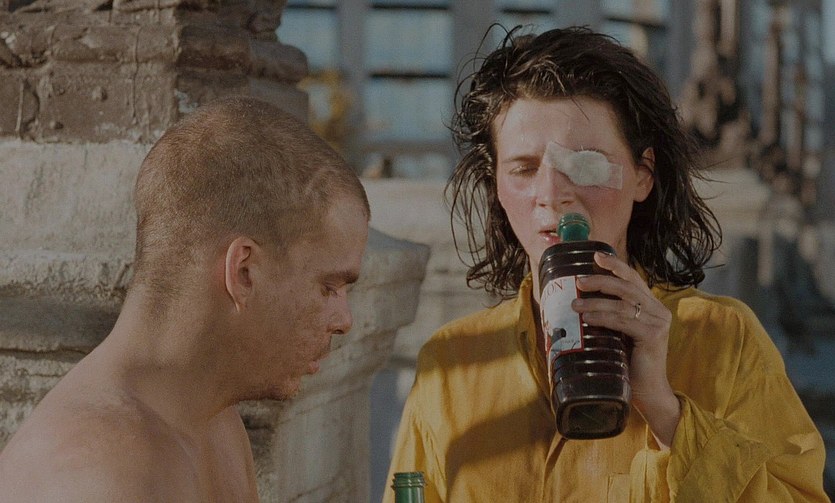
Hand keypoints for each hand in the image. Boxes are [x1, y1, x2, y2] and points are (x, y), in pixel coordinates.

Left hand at [572, 252, 679, 447]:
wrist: (649, 392)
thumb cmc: (629, 364)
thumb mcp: (618, 334)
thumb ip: (609, 317)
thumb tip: (577, 303)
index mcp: (651, 306)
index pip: (632, 279)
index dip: (615, 266)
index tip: (596, 256)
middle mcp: (658, 310)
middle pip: (627, 286)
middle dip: (601, 280)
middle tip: (579, 281)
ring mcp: (658, 323)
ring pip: (622, 303)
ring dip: (595, 302)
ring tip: (575, 303)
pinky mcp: (653, 336)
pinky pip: (624, 321)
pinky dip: (603, 318)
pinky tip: (588, 318)